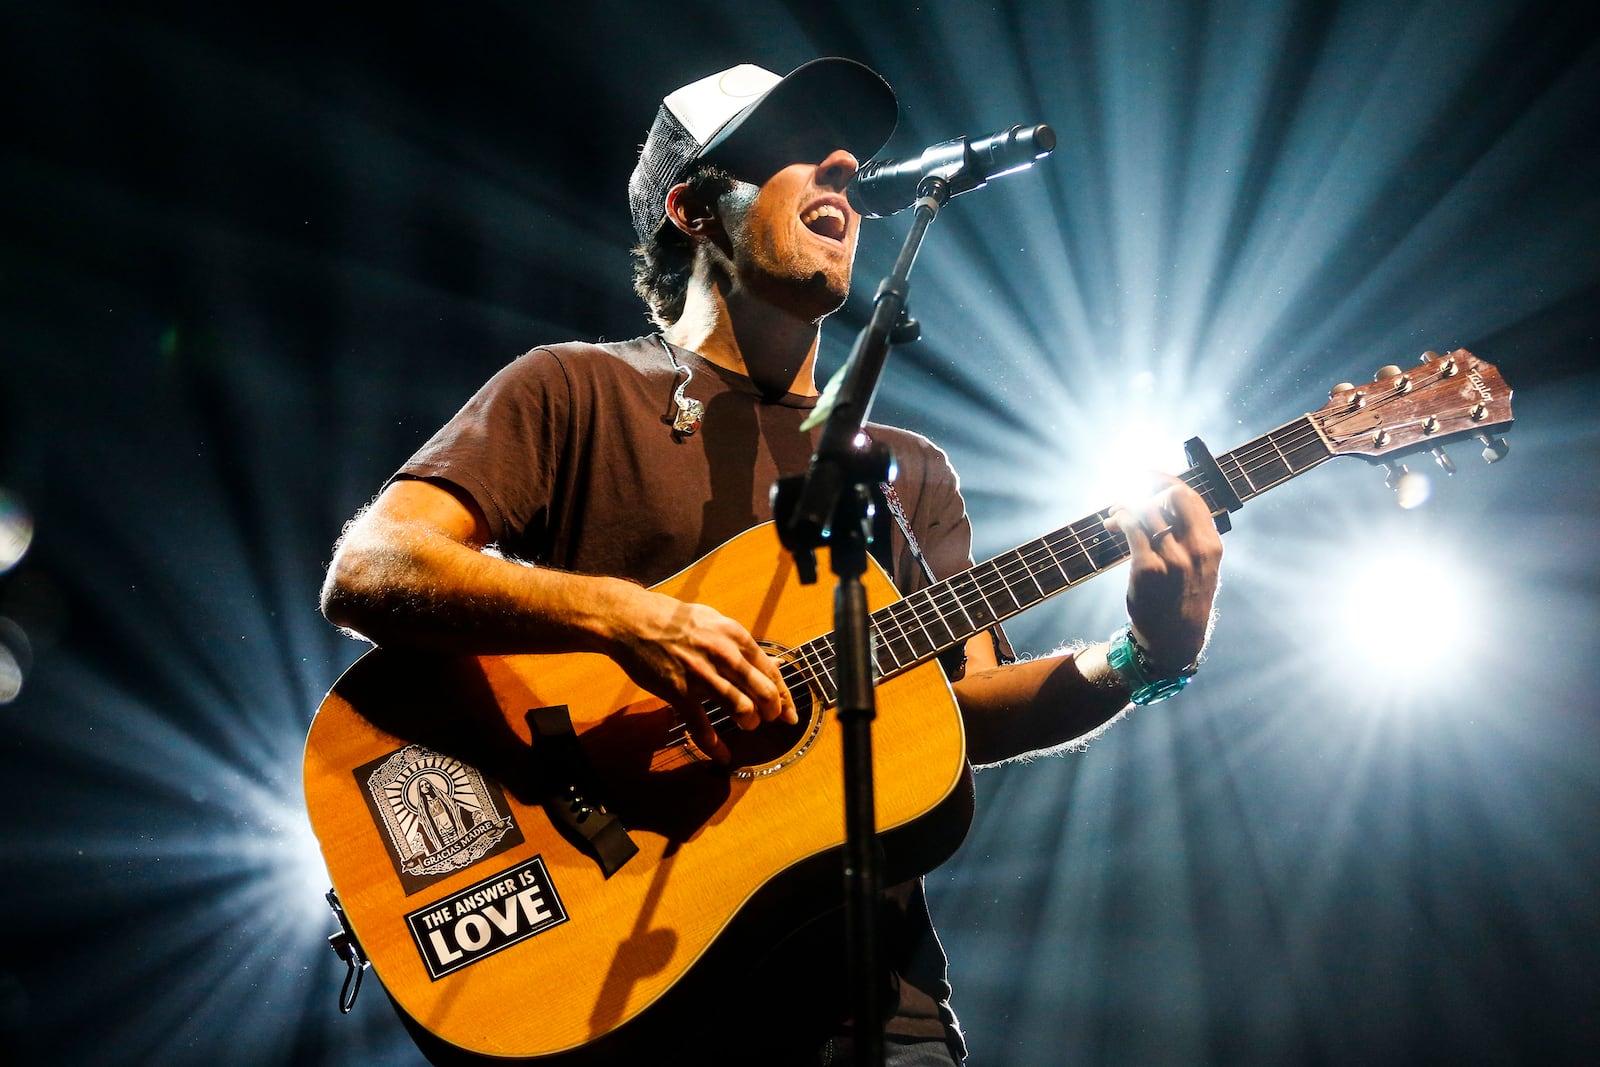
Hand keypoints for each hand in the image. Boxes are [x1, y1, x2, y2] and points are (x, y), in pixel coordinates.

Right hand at [607, 588, 797, 762]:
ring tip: (746, 725)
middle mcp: (723, 655)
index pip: (772, 671)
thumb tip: (770, 664)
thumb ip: (741, 644)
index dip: (784, 696)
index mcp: (735, 636)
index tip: (790, 713)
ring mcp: (702, 675)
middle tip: (768, 719)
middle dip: (772, 712)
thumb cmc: (673, 619)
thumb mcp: (714, 621)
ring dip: (749, 723)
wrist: (633, 621)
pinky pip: (702, 728)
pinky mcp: (680, 693)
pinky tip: (722, 756)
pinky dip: (715, 747)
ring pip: (742, 710)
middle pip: (763, 693)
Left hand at [1105, 477, 1222, 672]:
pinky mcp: (1147, 568)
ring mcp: (1172, 559)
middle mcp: (1195, 549)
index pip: (1192, 498)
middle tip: (1130, 498)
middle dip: (1147, 491)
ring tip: (1114, 515)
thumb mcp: (1202, 567)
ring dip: (1125, 507)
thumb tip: (1162, 502)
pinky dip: (1120, 519)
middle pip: (1172, 497)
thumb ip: (1191, 537)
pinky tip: (1114, 523)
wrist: (1173, 640)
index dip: (1167, 479)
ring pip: (1146, 512)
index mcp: (1211, 546)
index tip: (1148, 473)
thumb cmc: (1183, 600)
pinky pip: (1131, 529)